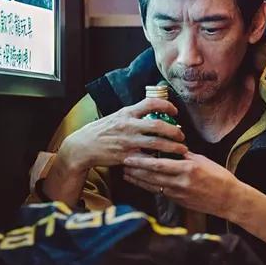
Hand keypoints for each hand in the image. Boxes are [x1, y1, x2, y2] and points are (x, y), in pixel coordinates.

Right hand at [60, 98, 186, 173]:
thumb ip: (135, 113)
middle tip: (182, 135)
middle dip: (175, 131)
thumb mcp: (117, 116)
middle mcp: (129, 125)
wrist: (83, 146)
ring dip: (173, 147)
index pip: (151, 103)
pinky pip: (147, 159)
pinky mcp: (126, 156)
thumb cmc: (102, 130)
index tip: (175, 111)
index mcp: (128, 113)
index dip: (167, 106)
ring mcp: (128, 141)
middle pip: (159, 125)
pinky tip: (166, 161)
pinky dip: (159, 160)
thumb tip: (154, 108)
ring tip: (181, 149)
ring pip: (157, 143)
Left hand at [122, 151, 244, 219]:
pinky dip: (148, 187)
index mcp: (187, 169)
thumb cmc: (220, 178)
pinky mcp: (178, 201)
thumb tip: (173, 146)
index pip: (159, 165)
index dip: (141, 162)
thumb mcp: (204, 161)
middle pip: (151, 176)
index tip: (129, 156)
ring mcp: (178, 194)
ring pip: (153, 186)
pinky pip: (160, 192)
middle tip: (121, 163)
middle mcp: (180, 182)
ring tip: (125, 173)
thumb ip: (186, 155)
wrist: (229, 200)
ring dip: (138, 180)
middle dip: (135, 170)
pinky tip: (140, 183)